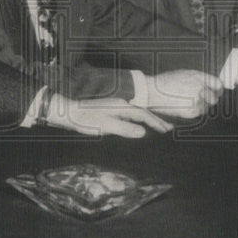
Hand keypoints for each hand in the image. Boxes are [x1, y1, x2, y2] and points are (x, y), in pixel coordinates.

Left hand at [46, 93, 173, 137]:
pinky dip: (138, 120)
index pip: (144, 115)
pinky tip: (137, 125)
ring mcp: (115, 106)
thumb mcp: (106, 126)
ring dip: (148, 120)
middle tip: (169, 129)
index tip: (167, 130)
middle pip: (143, 112)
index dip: (156, 123)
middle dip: (156, 120)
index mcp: (122, 107)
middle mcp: (121, 104)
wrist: (69, 111)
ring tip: (158, 127)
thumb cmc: (86, 119)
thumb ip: (125, 129)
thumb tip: (143, 132)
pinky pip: (129, 115)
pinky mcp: (110, 109)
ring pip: (137, 113)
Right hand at [146, 70, 222, 118]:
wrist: (152, 92)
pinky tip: (184, 107)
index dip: (218, 90)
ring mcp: (197, 101)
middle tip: (201, 100)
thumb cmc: (165, 82)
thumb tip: (210, 86)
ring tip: (187, 103)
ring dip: (201, 107)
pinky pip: (198, 114)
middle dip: (210, 100)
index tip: (217, 92)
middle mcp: (201, 88)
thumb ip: (199, 79)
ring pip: (207, 108)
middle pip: (215, 98)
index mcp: (199, 77)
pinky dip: (194, 112)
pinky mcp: (192, 112)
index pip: (218, 85)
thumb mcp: (185, 74)